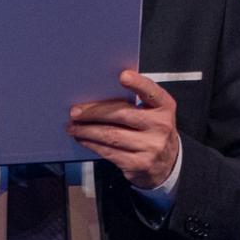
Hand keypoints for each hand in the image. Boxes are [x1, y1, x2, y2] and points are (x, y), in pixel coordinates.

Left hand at [69, 70, 179, 188]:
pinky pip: (108, 151)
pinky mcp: (138, 163)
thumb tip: (96, 95)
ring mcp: (151, 146)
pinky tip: (82, 138)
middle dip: (94, 112)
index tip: (122, 75)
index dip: (138, 84)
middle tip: (75, 112)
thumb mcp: (152, 114)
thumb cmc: (152, 131)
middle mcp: (161, 126)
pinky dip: (91, 144)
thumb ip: (134, 103)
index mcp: (165, 107)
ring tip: (72, 126)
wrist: (167, 163)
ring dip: (86, 130)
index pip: (152, 92)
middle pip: (122, 114)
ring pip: (111, 135)